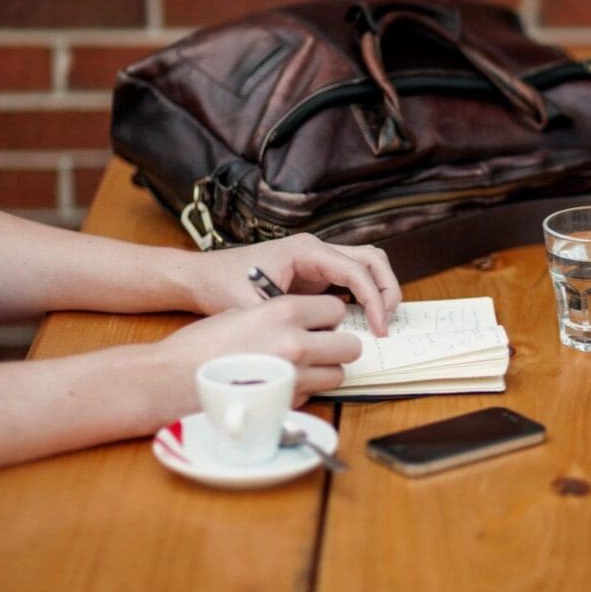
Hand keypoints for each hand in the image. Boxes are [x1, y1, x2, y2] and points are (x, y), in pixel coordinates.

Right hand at [156, 295, 361, 406]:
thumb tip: (305, 322)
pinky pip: (314, 395)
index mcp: (283, 311)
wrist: (170, 380)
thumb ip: (278, 316)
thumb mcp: (241, 312)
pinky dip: (305, 391)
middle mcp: (296, 343)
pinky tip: (280, 385)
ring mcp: (294, 377)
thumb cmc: (200, 345)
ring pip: (338, 375)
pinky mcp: (287, 404)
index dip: (329, 317)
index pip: (336, 308)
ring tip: (300, 368)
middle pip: (350, 346)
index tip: (320, 322)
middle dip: (338, 346)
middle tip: (321, 347)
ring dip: (325, 371)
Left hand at [183, 233, 400, 335]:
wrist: (202, 276)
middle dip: (387, 290)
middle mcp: (317, 249)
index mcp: (306, 250)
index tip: (378, 328)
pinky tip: (362, 322)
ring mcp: (319, 260)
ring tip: (380, 322)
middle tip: (387, 323)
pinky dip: (365, 296)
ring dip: (380, 290)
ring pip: (367, 265)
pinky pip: (353, 279)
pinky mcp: (317, 273)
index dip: (374, 300)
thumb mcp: (252, 308)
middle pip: (372, 259)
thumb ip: (286, 322)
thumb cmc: (222, 285)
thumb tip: (318, 342)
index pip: (356, 270)